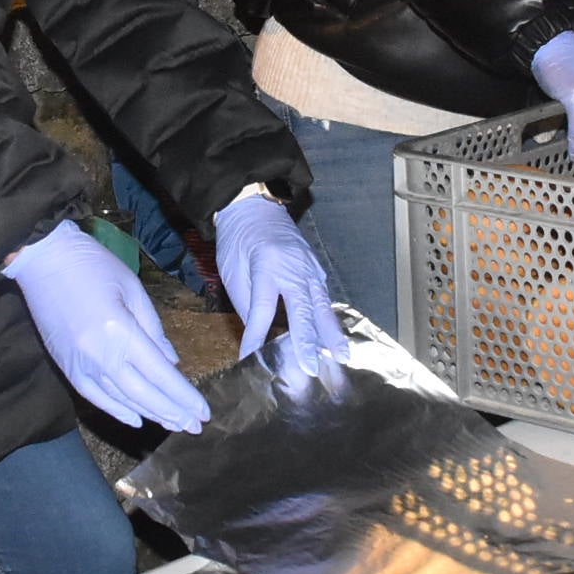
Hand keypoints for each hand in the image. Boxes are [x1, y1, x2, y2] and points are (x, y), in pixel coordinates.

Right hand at [5, 219, 208, 432]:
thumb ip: (153, 329)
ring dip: (149, 414)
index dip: (184, 397)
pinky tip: (135, 419)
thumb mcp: (133, 289)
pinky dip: (115, 410)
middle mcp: (99, 354)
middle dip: (172, 412)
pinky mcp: (65, 365)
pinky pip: (93, 396)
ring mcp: (80, 363)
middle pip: (143, 394)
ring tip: (173, 424)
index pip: (160, 374)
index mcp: (121, 331)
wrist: (42, 259)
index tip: (203, 413)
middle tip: (195, 427)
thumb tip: (171, 362)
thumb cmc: (92, 265)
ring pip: (120, 399)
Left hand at [210, 193, 350, 379]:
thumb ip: (246, 302)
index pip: (263, 309)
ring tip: (341, 356)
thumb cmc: (238, 239)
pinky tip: (335, 337)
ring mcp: (309, 266)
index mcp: (266, 265)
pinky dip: (329, 318)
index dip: (257, 336)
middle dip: (307, 342)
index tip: (251, 359)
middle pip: (302, 310)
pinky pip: (324, 297)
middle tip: (311, 368)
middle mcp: (293, 267)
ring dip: (331, 333)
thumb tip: (259, 334)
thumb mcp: (232, 270)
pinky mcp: (316, 267)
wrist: (254, 205)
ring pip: (322, 305)